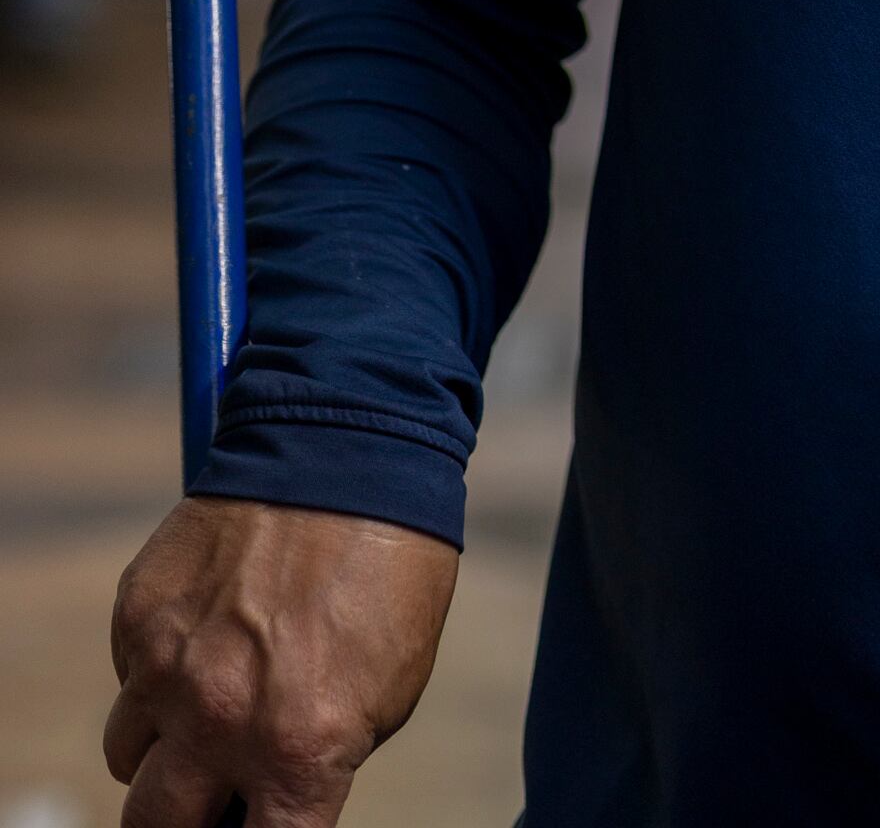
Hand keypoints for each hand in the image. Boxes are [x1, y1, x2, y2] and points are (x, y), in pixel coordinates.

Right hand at [105, 495, 457, 827]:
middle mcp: (220, 722)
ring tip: (213, 692)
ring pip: (129, 757)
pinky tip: (210, 623)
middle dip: (184, 817)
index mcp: (298, 753)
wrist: (351, 450)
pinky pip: (129, 674)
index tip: (256, 823)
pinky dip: (158, 668)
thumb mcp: (388, 690)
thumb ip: (318, 762)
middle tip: (211, 789)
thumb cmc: (389, 574)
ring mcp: (168, 669)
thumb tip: (268, 803)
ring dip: (163, 744)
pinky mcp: (137, 615)